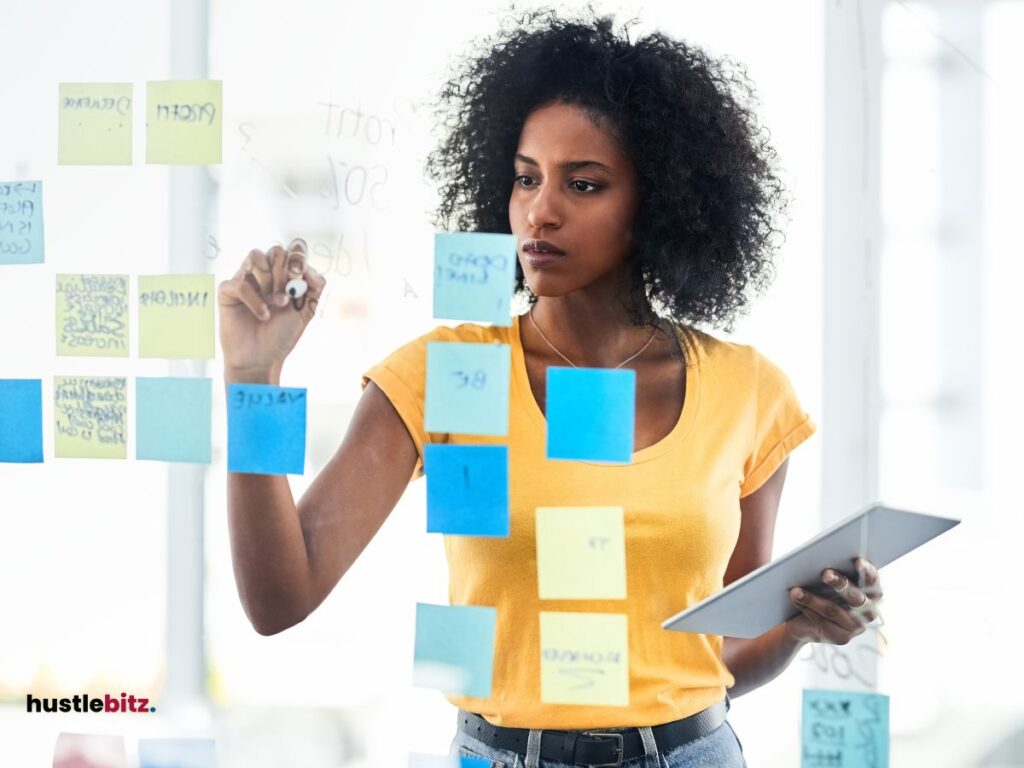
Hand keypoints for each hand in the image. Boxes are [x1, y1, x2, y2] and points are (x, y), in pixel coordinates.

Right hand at [218, 239, 326, 378]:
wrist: (262, 358)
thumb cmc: (282, 333)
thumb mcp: (307, 310)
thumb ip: (315, 287)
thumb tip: (310, 269)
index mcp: (284, 274)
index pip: (293, 250)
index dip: (299, 258)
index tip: (300, 277)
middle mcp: (264, 272)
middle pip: (276, 251)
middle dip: (285, 273)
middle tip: (287, 297)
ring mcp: (245, 279)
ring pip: (256, 256)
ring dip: (270, 279)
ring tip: (276, 303)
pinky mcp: (228, 291)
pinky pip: (241, 283)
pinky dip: (256, 301)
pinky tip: (263, 315)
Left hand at [784, 558, 882, 644]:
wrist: (805, 618)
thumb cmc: (820, 589)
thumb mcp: (829, 579)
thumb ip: (834, 570)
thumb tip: (822, 557)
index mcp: (873, 592)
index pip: (873, 580)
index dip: (866, 571)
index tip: (857, 561)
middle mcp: (869, 612)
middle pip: (856, 597)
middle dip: (840, 584)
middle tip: (824, 573)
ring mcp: (856, 627)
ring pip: (833, 610)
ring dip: (812, 598)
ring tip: (796, 590)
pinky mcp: (842, 638)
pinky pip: (822, 622)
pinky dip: (806, 608)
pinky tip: (794, 598)